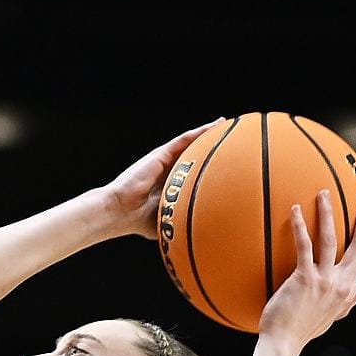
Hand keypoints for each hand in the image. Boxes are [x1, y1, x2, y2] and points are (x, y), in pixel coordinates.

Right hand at [94, 121, 224, 238]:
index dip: (211, 165)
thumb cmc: (141, 221)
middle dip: (213, 146)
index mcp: (172, 184)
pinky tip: (216, 125)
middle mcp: (169, 169)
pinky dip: (200, 131)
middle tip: (233, 140)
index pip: (195, 171)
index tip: (229, 163)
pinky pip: (185, 139)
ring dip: (209, 133)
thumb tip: (206, 230)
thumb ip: (185, 217)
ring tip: (227, 125)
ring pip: (192, 143)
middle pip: (196, 154)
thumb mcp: (171, 218)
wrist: (122, 211)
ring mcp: (165, 160)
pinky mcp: (161, 154)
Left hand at [253, 189, 355, 351]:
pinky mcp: (304, 278)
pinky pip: (304, 246)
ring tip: (324, 194)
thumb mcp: (329, 320)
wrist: (283, 344)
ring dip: (328, 214)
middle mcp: (340, 284)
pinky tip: (294, 210)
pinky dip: (299, 226)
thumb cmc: (302, 333)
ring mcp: (323, 280)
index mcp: (347, 293)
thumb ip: (345, 307)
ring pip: (330, 239)